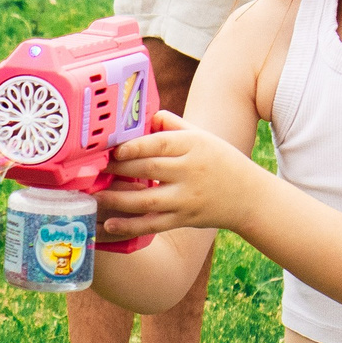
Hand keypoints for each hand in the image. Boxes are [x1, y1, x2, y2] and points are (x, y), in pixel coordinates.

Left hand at [97, 113, 264, 235]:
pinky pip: (154, 224)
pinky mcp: (185, 219)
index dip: (133, 146)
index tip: (111, 149)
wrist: (249, 197)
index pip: (159, 143)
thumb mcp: (202, 136)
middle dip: (117, 170)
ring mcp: (188, 198)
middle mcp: (191, 171)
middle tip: (92, 170)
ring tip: (94, 196)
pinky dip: (131, 226)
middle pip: (149, 169)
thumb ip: (173, 124)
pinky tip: (109, 224)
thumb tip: (143, 116)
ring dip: (117, 199)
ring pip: (148, 200)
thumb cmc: (220, 161)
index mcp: (194, 145)